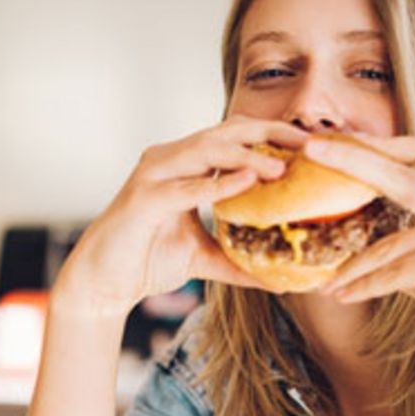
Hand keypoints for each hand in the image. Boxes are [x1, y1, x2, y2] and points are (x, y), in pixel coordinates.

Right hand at [57, 116, 307, 318]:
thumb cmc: (148, 260)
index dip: (273, 135)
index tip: (311, 144)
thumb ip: (240, 261)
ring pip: (205, 151)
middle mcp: (169, 159)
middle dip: (269, 133)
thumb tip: (282, 280)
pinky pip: (184, 187)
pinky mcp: (142, 199)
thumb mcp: (205, 258)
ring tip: (282, 166)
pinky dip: (216, 184)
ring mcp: (153, 175)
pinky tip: (246, 183)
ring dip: (246, 155)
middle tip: (308, 142)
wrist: (103, 282)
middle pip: (225, 132)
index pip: (235, 137)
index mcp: (185, 165)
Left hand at [305, 134, 414, 372]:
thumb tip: (359, 217)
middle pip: (400, 172)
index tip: (345, 139)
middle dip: (351, 157)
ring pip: (386, 244)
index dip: (384, 142)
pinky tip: (341, 295)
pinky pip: (389, 274)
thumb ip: (414, 228)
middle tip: (310, 148)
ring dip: (351, 267)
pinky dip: (362, 288)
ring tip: (327, 281)